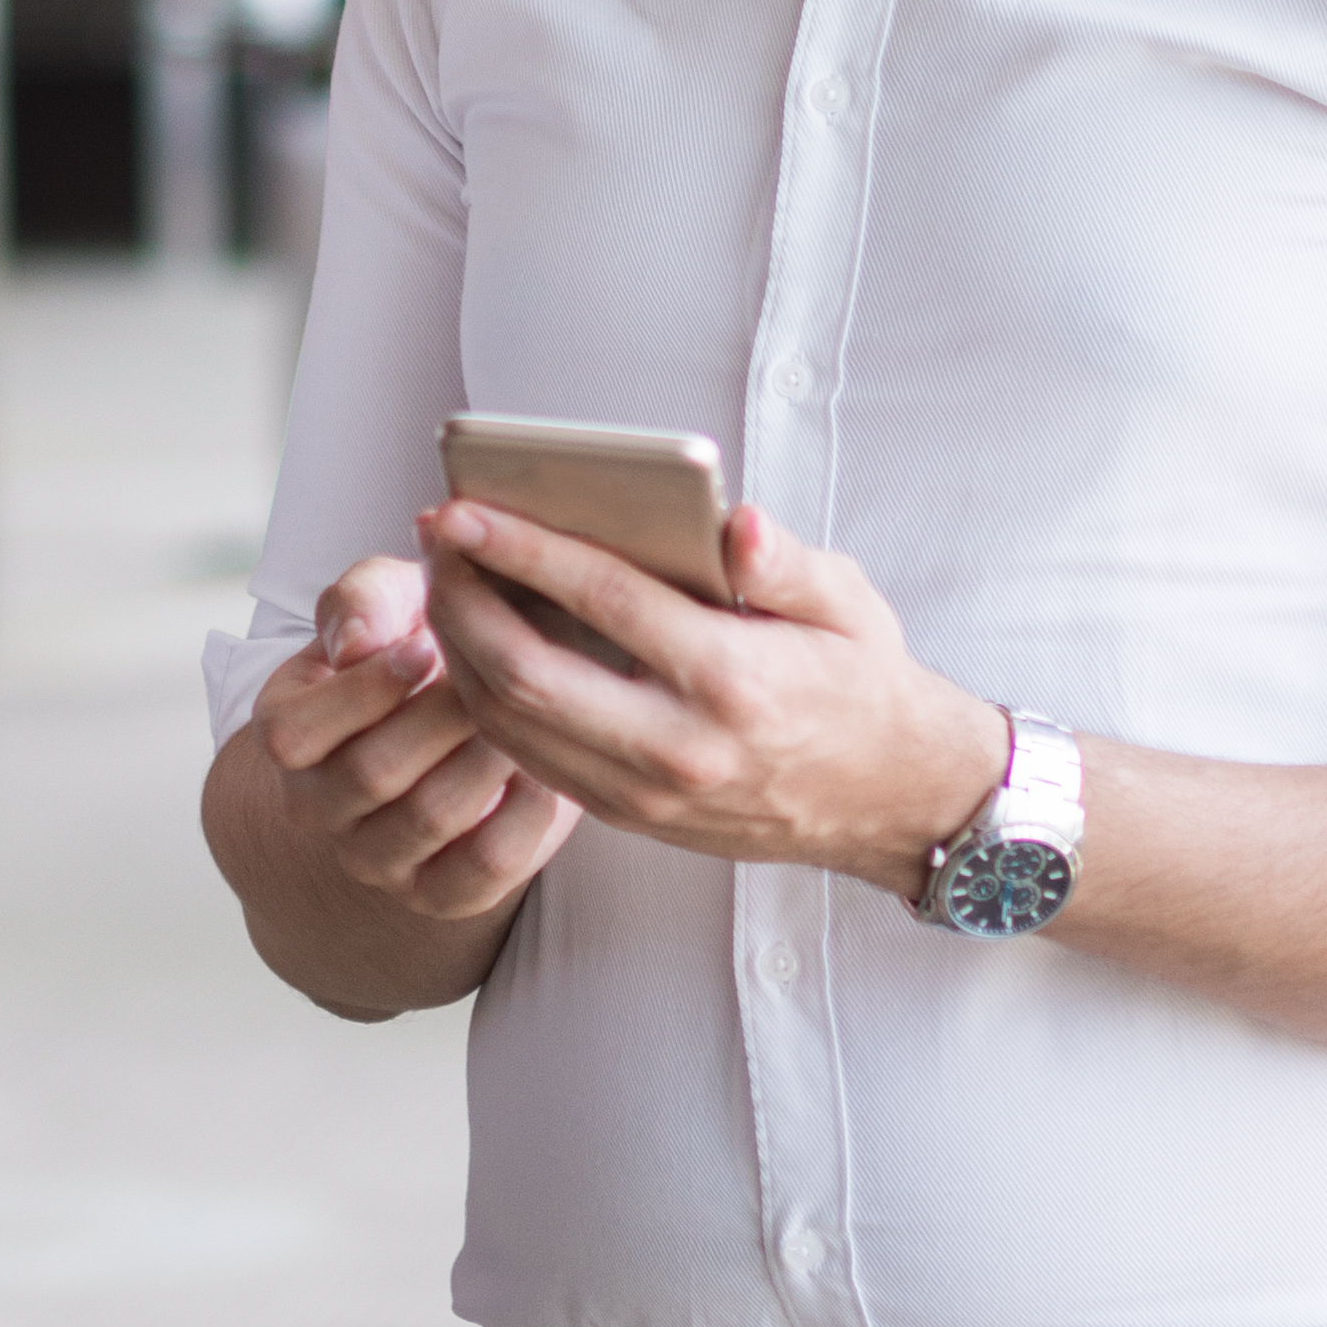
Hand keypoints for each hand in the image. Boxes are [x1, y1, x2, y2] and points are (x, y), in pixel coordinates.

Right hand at [241, 555, 586, 934]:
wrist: (470, 712)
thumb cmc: (419, 641)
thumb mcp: (389, 598)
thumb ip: (363, 598)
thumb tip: (357, 645)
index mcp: (286, 734)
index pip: (293, 734)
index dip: (363, 691)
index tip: (429, 644)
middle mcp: (317, 807)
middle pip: (372, 773)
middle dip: (445, 716)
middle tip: (505, 671)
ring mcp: (376, 860)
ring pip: (431, 816)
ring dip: (489, 754)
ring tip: (530, 710)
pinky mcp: (441, 894)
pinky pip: (486, 866)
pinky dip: (527, 811)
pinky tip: (545, 765)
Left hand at [418, 495, 1015, 892]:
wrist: (892, 803)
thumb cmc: (864, 685)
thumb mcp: (849, 606)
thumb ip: (784, 562)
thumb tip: (735, 522)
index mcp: (731, 678)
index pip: (600, 600)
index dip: (519, 548)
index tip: (464, 507)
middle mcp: (678, 745)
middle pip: (524, 671)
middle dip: (460, 600)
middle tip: (435, 540)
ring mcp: (646, 793)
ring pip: (510, 725)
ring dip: (458, 652)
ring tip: (443, 586)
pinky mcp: (631, 819)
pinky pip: (530, 759)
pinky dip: (487, 701)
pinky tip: (476, 649)